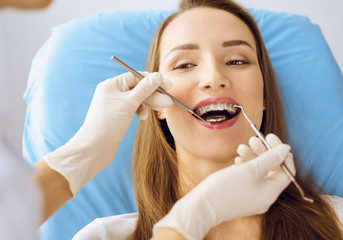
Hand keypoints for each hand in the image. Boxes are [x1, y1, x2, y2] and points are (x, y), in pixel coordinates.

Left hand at [44, 72, 171, 195]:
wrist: (95, 148)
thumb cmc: (108, 123)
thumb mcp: (129, 103)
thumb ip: (145, 89)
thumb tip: (157, 76)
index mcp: (111, 85)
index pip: (136, 77)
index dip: (153, 80)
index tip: (168, 85)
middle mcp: (112, 93)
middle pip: (138, 88)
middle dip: (153, 95)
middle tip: (168, 101)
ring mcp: (114, 105)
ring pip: (137, 99)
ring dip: (149, 103)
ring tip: (161, 110)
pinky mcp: (117, 116)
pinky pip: (133, 109)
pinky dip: (140, 111)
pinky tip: (143, 118)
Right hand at [153, 134, 294, 239]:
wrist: (202, 205)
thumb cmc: (226, 188)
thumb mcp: (250, 169)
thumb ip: (270, 157)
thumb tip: (285, 149)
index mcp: (271, 193)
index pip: (286, 171)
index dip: (281, 153)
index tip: (270, 137)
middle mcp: (264, 197)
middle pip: (272, 170)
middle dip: (263, 152)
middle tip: (254, 138)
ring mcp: (252, 196)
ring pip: (258, 172)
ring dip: (252, 157)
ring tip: (241, 146)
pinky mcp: (241, 194)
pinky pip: (248, 178)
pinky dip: (245, 166)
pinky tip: (237, 159)